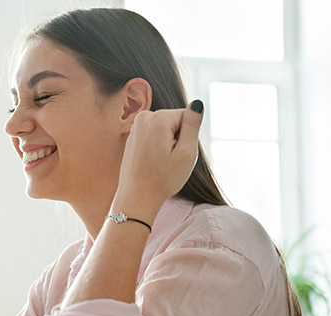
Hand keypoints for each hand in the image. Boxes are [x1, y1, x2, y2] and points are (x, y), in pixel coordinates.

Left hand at [114, 100, 203, 218]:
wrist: (137, 197)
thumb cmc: (163, 178)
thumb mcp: (187, 152)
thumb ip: (193, 124)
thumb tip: (197, 103)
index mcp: (158, 118)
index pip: (187, 117)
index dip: (188, 137)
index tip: (178, 153)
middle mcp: (144, 116)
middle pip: (176, 121)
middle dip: (178, 139)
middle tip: (170, 159)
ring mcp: (136, 125)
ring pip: (166, 129)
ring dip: (168, 143)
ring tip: (161, 161)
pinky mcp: (133, 135)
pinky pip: (155, 135)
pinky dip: (158, 147)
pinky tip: (152, 161)